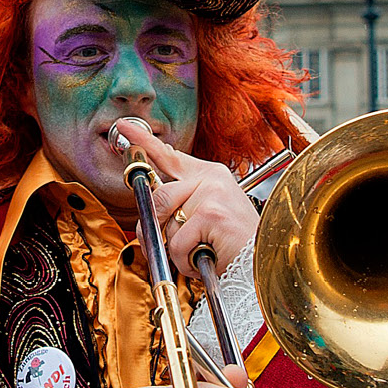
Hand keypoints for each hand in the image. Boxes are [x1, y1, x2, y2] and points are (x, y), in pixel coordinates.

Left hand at [114, 120, 257, 278]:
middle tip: (170, 245)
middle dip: (156, 228)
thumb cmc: (233, 242)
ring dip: (176, 249)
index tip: (124, 127)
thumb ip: (181, 204)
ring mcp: (212, 194)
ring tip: (200, 251)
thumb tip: (149, 208)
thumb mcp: (207, 214)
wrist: (264, 260)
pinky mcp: (212, 214)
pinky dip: (186, 260)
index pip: (170, 155)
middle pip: (159, 197)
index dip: (144, 141)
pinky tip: (206, 258)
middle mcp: (212, 178)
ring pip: (166, 223)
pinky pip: (178, 243)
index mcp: (210, 174)